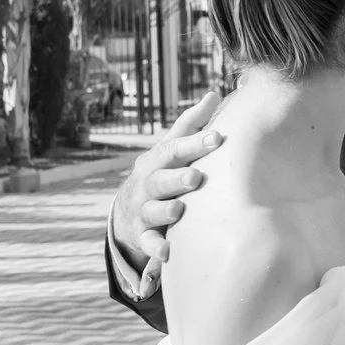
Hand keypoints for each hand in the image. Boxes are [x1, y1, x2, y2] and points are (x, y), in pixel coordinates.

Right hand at [110, 91, 224, 272]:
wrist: (128, 212)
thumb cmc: (161, 173)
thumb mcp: (172, 149)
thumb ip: (193, 124)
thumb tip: (215, 93)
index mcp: (157, 161)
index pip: (174, 149)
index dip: (194, 143)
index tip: (216, 138)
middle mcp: (147, 184)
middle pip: (160, 179)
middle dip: (177, 177)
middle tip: (196, 177)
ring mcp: (143, 210)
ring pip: (152, 210)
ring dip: (165, 210)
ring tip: (178, 210)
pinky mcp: (143, 235)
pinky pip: (148, 243)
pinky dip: (156, 247)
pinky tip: (168, 251)